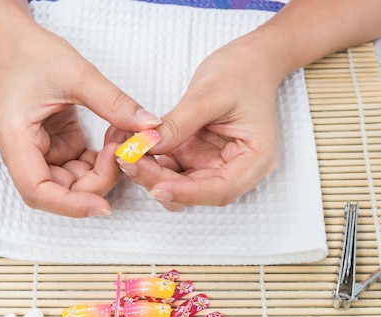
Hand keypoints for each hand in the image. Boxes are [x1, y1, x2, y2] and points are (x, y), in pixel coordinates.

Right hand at [0, 9, 159, 217]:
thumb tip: (150, 127)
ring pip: (75, 182)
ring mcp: (43, 153)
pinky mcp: (58, 147)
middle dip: (96, 182)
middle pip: (60, 191)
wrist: (20, 43)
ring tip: (123, 138)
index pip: (37, 190)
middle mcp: (26, 154)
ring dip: (103, 170)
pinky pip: (83, 166)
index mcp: (16, 139)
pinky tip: (117, 137)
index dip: (70, 205)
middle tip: (124, 153)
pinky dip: (102, 159)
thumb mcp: (77, 74)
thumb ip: (114, 103)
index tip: (102, 206)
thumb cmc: (35, 55)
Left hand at [116, 33, 284, 211]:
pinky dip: (150, 160)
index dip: (187, 193)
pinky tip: (131, 146)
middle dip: (160, 181)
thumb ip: (178, 123)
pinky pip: (171, 168)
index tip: (157, 188)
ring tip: (125, 151)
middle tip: (128, 161)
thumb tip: (146, 146)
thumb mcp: (208, 94)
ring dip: (151, 173)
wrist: (249, 60)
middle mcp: (236, 169)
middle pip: (196, 191)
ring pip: (179, 184)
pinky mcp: (197, 156)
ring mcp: (214, 164)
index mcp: (255, 158)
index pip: (221, 189)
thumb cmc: (241, 72)